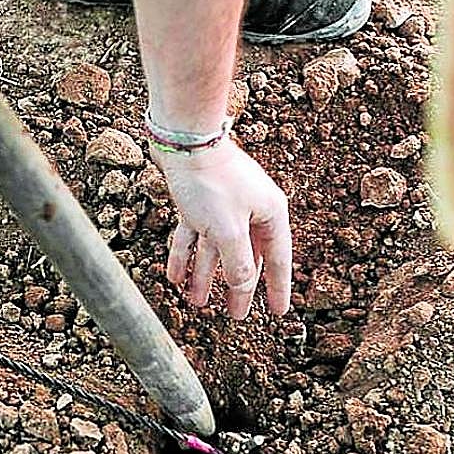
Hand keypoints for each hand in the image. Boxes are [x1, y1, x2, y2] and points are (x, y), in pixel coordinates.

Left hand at [155, 139, 291, 318]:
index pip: (278, 260)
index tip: (278, 312)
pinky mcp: (198, 201)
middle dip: (236, 288)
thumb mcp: (228, 231)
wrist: (184, 138)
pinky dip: (185, 256)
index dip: (277, 288)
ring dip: (205, 276)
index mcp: (270, 214)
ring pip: (215, 249)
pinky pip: (193, 236)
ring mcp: (223, 205)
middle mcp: (251, 210)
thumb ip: (238, 265)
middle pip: (245, 258)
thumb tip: (243, 288)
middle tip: (235, 315)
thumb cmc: (211, 181)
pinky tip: (175, 276)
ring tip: (196, 302)